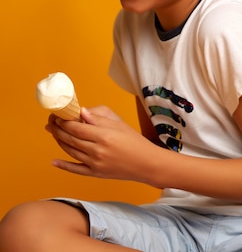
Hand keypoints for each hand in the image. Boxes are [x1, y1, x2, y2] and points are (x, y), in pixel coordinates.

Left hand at [45, 106, 159, 182]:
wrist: (146, 163)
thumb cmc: (135, 142)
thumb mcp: (120, 125)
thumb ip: (99, 118)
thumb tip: (81, 112)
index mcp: (104, 136)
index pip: (76, 127)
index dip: (64, 121)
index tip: (58, 115)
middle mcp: (97, 150)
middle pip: (70, 138)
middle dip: (57, 129)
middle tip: (51, 122)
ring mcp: (95, 163)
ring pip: (70, 151)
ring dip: (59, 142)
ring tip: (54, 133)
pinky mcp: (95, 173)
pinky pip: (75, 169)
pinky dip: (64, 166)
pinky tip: (54, 161)